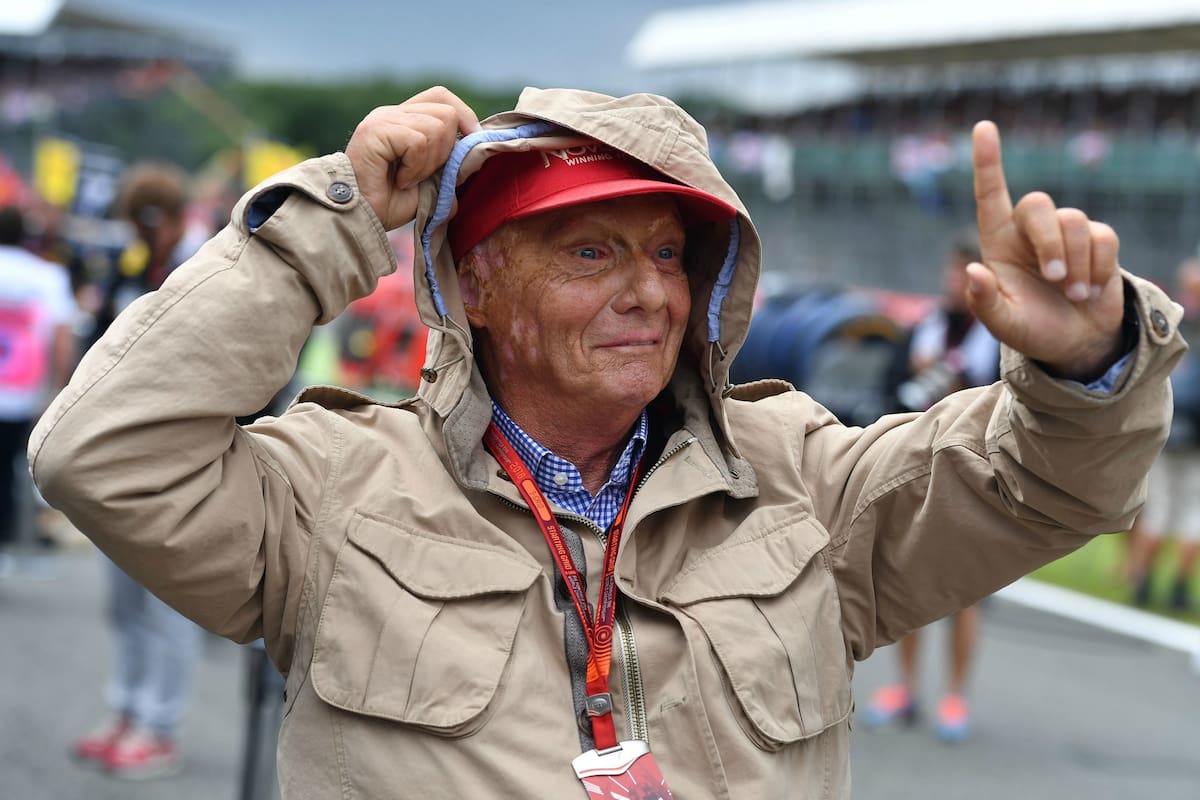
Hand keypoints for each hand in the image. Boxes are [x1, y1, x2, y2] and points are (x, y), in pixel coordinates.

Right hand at [345, 86, 479, 230]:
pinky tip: (401, 180)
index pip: (441, 97)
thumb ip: (450, 167)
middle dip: (447, 151)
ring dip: (430, 163)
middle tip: (425, 174)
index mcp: (404, 119)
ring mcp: (383, 119)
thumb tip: (475, 157)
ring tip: (409, 179)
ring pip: (437, 127)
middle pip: (447, 112)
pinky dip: (416, 167)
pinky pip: (418, 142)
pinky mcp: (376, 130)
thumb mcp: (430, 185)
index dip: (464, 117)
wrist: (360, 219)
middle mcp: (392, 113)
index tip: (470, 144)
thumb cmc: (388, 204)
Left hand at [967, 121, 1124, 381]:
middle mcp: (1029, 232)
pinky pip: (1103, 238)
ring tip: (1071, 295)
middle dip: (1049, 240)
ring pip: (1074, 222)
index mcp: (998, 244)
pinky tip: (1088, 291)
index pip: (990, 196)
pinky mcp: (1098, 242)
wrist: (1075, 344)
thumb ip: (984, 302)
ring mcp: (1065, 235)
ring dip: (1075, 264)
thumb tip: (973, 270)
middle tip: (1054, 279)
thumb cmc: (1031, 329)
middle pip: (1039, 204)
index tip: (983, 127)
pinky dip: (1098, 268)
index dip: (987, 162)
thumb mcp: (1003, 324)